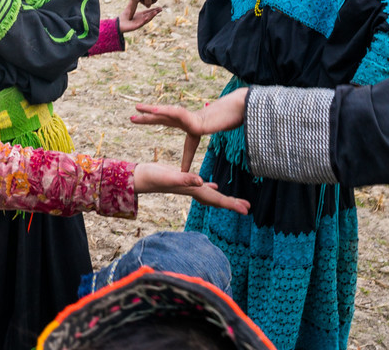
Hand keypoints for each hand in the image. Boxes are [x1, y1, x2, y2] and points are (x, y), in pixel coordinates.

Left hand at [119, 5, 161, 33]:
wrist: (118, 24)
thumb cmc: (123, 17)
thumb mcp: (129, 8)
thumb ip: (133, 3)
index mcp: (140, 15)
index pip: (148, 12)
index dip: (154, 10)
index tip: (159, 7)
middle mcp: (141, 19)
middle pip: (149, 15)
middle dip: (155, 12)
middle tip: (161, 9)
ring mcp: (139, 23)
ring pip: (147, 19)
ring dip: (151, 16)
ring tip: (156, 12)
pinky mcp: (136, 26)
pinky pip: (141, 23)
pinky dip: (144, 20)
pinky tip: (147, 17)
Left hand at [131, 89, 247, 171]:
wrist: (215, 122)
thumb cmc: (205, 129)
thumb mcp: (192, 147)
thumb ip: (186, 158)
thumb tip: (183, 172)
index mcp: (175, 122)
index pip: (158, 121)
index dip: (146, 121)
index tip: (134, 120)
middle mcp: (174, 116)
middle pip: (156, 116)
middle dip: (143, 116)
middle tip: (130, 117)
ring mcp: (178, 113)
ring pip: (160, 112)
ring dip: (148, 110)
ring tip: (136, 108)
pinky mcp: (183, 114)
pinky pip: (170, 112)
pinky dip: (161, 111)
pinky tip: (151, 110)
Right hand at [133, 162, 249, 214]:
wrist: (140, 178)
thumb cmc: (153, 177)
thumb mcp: (169, 176)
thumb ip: (185, 179)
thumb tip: (201, 181)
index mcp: (193, 190)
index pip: (216, 200)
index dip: (232, 204)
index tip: (246, 210)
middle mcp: (193, 191)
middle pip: (216, 200)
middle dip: (232, 204)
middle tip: (248, 208)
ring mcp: (189, 187)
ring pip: (210, 195)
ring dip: (223, 198)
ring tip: (236, 200)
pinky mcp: (184, 181)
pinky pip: (201, 186)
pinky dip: (209, 187)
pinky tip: (213, 185)